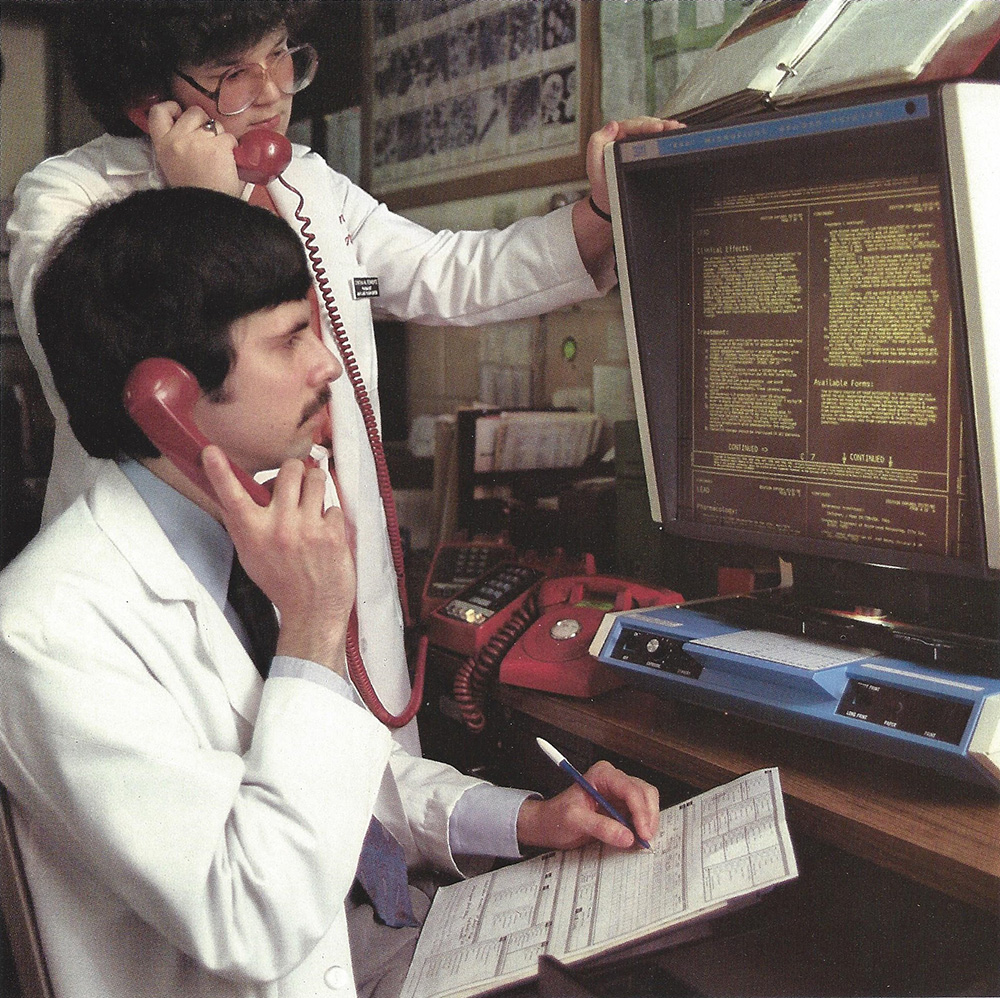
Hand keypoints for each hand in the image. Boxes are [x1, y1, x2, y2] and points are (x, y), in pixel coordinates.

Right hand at [147, 101, 241, 196]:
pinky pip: (229, 137)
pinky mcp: (219, 147)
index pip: (158, 112)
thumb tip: (189, 127)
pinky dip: (233, 147)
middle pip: (193, 112)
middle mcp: (178, 140)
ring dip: (220, 135)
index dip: (170, 107)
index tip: (179, 112)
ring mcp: (199, 142)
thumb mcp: (172, 165)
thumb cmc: (194, 191)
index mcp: (163, 145)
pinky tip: (229, 161)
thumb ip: (176, 144)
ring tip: (218, 156)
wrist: (207, 211)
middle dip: (203, 122)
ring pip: (214, 123)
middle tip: (207, 141)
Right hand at [201, 448, 356, 673]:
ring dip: (315, 484)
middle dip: (295, 471)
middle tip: (295, 482)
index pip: (231, 496)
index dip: (219, 472)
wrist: (312, 612)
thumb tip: (232, 494)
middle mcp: (278, 526)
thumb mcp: (250, 555)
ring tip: (313, 499)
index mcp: (252, 532)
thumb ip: (243, 524)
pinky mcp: (333, 533)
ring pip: (316, 478)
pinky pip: (334, 505)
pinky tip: (325, 532)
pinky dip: (330, 516)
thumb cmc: (280, 583)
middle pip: (289, 470)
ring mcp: (307, 528)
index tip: (210, 451)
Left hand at [516, 761, 658, 851]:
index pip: (630, 789)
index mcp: (602, 775)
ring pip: (647, 802)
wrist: (549, 825)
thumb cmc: (556, 817)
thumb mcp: (575, 821)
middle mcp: (614, 780)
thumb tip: (627, 836)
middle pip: (644, 793)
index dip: (640, 811)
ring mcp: (619, 793)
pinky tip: (637, 838)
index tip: (642, 833)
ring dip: (648, 822)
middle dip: (648, 816)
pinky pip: (641, 814)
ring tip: (641, 841)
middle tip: (645, 839)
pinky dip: (643, 826)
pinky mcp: (622, 808)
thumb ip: (601, 827)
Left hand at [585, 116, 684, 215]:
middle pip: (645, 126)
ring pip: (653, 133)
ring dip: (667, 130)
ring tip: (679, 130)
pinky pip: (657, 144)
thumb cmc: (602, 186)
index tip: (658, 127)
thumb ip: (596, 145)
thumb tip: (612, 125)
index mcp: (614, 138)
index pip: (632, 125)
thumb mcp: (593, 167)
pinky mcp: (645, 155)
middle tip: (674, 127)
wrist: (609, 205)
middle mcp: (626, 139)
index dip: (646, 125)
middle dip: (661, 124)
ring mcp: (636, 146)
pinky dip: (667, 141)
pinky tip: (677, 138)